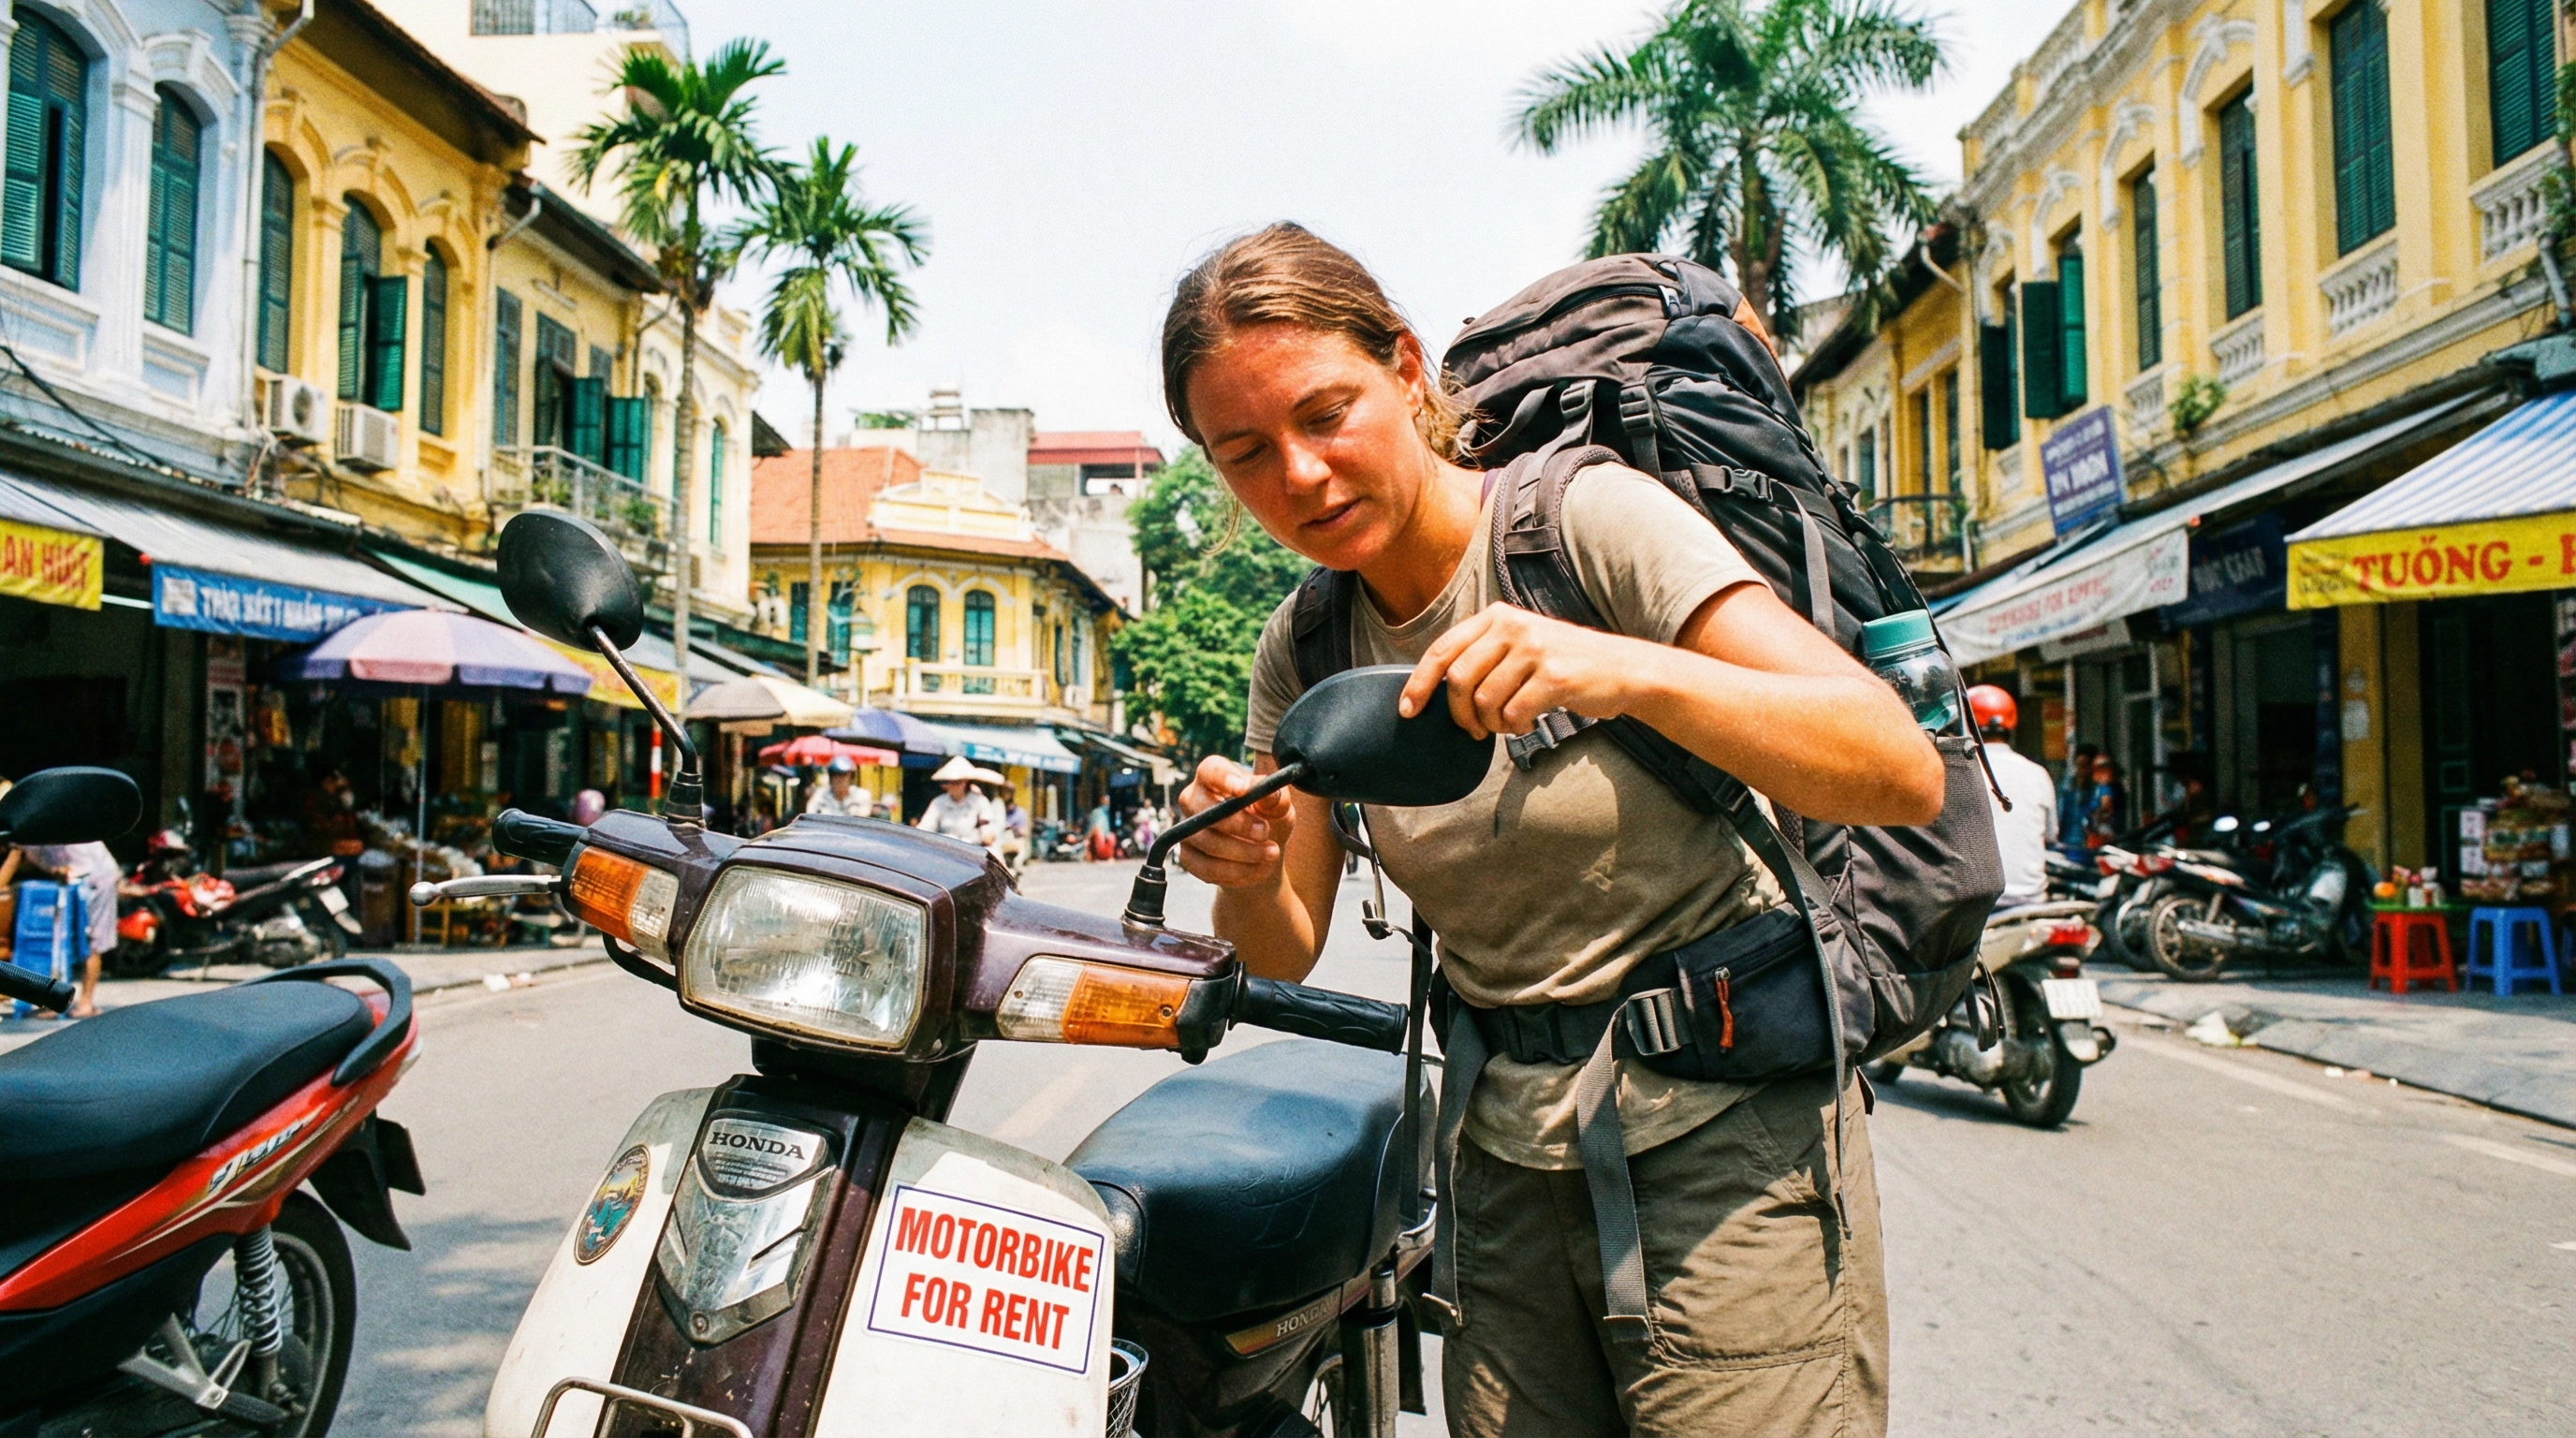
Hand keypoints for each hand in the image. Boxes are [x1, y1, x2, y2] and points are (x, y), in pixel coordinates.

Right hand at [1173, 755, 1294, 888]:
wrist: (1262, 853)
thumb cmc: (1268, 818)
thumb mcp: (1279, 807)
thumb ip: (1276, 799)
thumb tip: (1268, 794)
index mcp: (1214, 777)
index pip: (1211, 770)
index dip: (1223, 779)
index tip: (1243, 790)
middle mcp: (1193, 799)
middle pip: (1204, 810)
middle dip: (1238, 824)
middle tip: (1265, 832)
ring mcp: (1187, 829)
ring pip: (1208, 843)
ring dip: (1244, 852)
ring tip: (1272, 853)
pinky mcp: (1188, 857)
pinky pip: (1208, 868)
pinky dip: (1238, 872)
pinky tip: (1259, 869)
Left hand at [1398, 602, 1647, 740]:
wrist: (1624, 669)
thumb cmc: (1566, 663)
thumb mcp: (1521, 644)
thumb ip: (1483, 656)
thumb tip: (1436, 688)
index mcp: (1498, 616)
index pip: (1443, 649)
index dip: (1419, 683)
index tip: (1409, 709)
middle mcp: (1513, 626)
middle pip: (1459, 680)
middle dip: (1460, 715)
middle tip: (1473, 730)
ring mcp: (1535, 648)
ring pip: (1485, 702)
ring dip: (1492, 725)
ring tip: (1510, 723)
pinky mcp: (1555, 676)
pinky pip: (1514, 714)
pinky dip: (1516, 727)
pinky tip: (1530, 723)